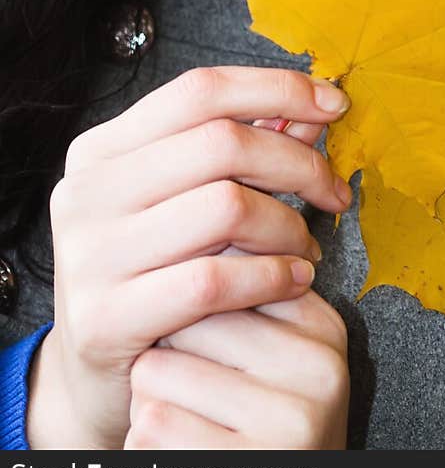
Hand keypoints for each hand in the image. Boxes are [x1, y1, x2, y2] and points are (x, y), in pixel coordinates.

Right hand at [26, 66, 351, 450]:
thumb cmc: (155, 275)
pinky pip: (214, 281)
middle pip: (222, 143)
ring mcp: (89, 255)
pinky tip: (295, 281)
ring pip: (226, 207)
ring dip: (288, 225)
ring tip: (307, 247)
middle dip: (298, 163)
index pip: (201, 90)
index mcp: (102, 149)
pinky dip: (271, 276)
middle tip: (335, 193)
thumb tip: (315, 111)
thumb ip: (244, 152)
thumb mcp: (189, 201)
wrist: (96, 378)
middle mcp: (86, 192)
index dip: (277, 89)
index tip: (335, 105)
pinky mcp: (105, 318)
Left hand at [125, 291, 348, 449]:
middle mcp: (319, 369)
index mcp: (324, 329)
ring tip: (180, 417)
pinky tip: (172, 451)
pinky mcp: (248, 466)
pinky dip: (142, 440)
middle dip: (168, 345)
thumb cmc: (249, 426)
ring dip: (148, 394)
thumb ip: (242, 294)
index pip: (232, 271)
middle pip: (191, 314)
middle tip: (185, 384)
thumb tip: (188, 218)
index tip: (199, 338)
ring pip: (160, 368)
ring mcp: (290, 421)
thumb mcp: (266, 356)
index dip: (193, 303)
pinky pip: (153, 424)